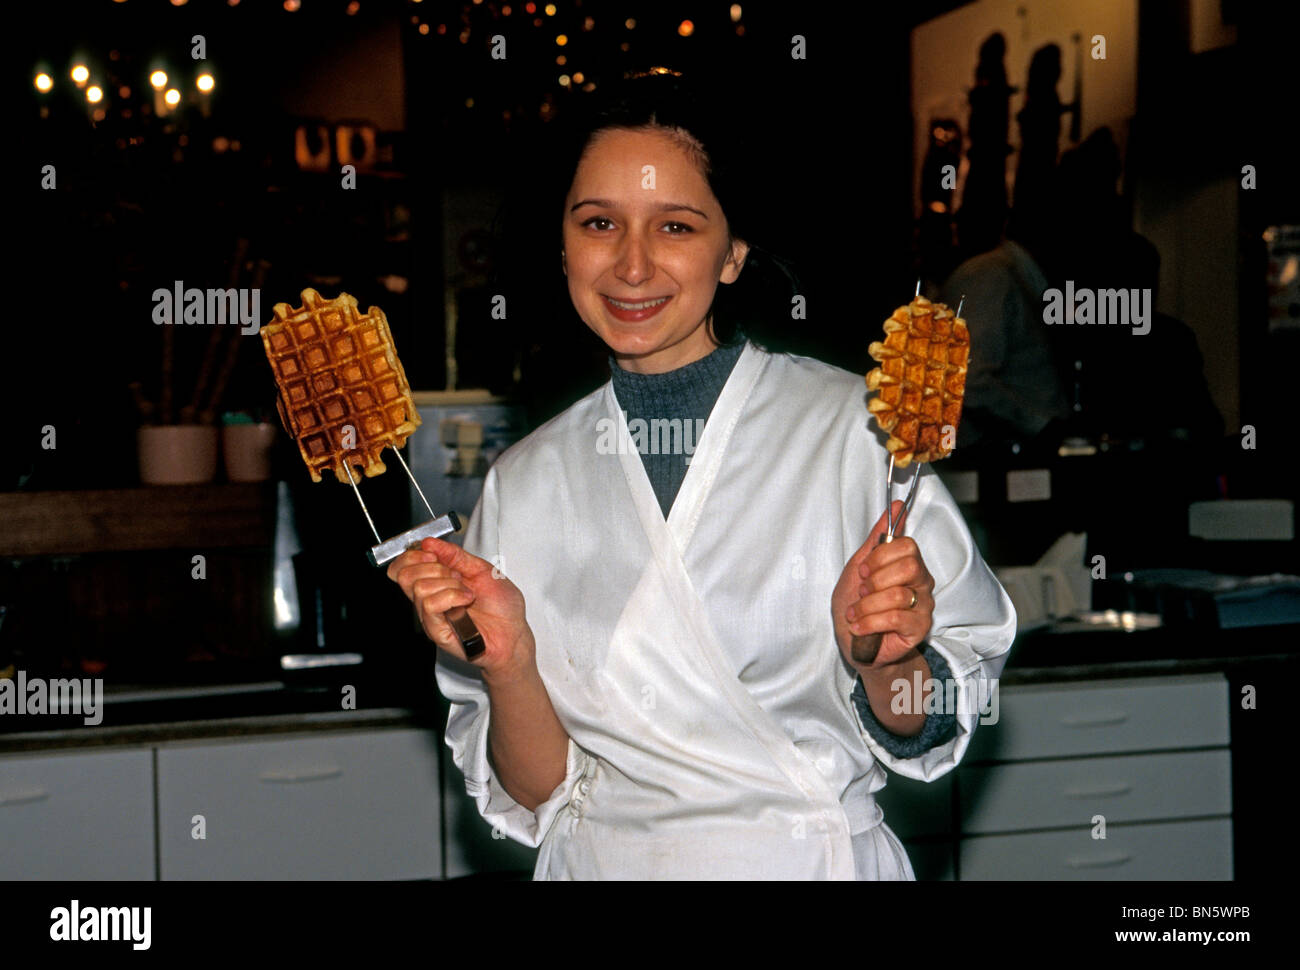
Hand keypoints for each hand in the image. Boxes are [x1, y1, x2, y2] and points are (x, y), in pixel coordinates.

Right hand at [387, 537, 534, 679]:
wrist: (514, 634)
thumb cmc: (502, 607)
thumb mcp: (481, 569)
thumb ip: (454, 554)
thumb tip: (429, 543)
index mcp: (435, 582)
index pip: (402, 567)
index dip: (413, 555)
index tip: (433, 553)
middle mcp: (428, 599)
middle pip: (404, 575)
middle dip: (434, 567)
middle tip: (456, 575)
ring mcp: (431, 616)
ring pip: (419, 588)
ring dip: (449, 584)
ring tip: (466, 592)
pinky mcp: (436, 631)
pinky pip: (431, 605)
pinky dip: (453, 596)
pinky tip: (466, 601)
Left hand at [831, 500, 935, 669]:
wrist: (855, 644)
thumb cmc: (856, 606)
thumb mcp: (858, 567)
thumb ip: (876, 538)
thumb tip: (894, 505)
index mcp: (908, 563)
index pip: (907, 545)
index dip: (880, 557)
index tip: (863, 570)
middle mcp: (921, 582)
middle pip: (909, 565)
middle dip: (875, 580)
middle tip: (862, 591)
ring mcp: (923, 605)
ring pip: (898, 594)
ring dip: (866, 605)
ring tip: (855, 614)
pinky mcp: (920, 628)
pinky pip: (896, 618)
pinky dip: (869, 622)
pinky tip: (860, 627)